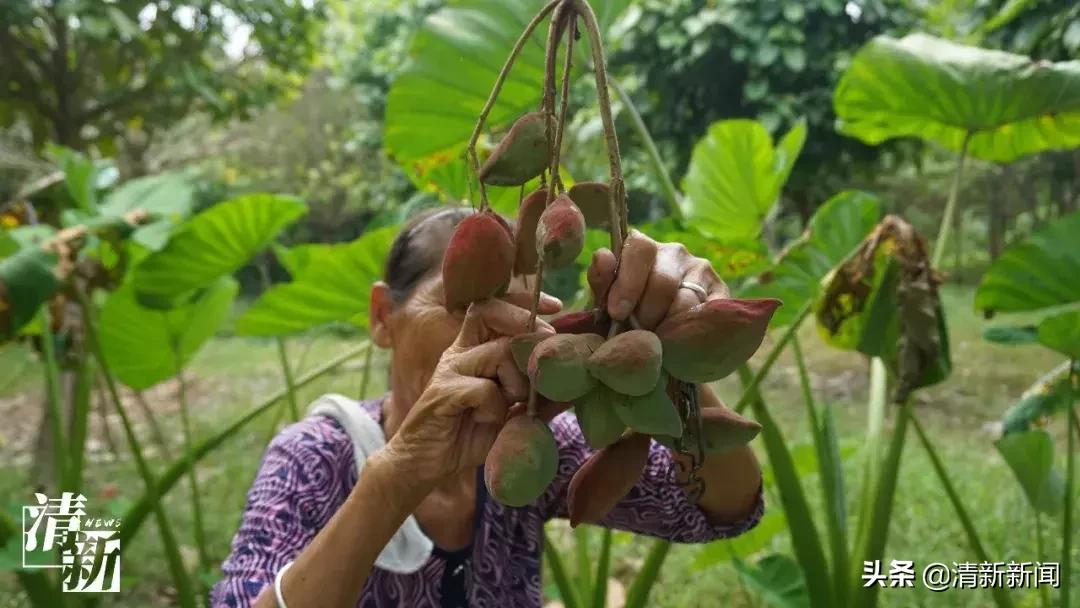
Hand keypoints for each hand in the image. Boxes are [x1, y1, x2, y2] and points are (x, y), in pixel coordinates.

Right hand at [384, 296, 557, 486]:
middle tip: (533, 382)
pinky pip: (485, 389)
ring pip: (499, 354)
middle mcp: (461, 352)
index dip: (524, 304)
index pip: (495, 310)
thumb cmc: (466, 437)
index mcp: (474, 351)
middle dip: (529, 352)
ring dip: (515, 384)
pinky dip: (495, 408)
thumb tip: (574, 390)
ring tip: (507, 406)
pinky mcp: (444, 390)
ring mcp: (451, 369)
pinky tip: (484, 420)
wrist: (424, 464)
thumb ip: (535, 399)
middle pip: (503, 328)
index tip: (555, 306)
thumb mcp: (509, 415)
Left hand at [587, 229, 728, 329]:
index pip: (640, 249)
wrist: (657, 342)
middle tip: (639, 334)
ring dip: (668, 326)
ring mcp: (701, 270)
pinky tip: (679, 339)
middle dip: (647, 314)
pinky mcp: (721, 292)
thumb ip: (601, 281)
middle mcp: (674, 252)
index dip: (628, 282)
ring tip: (658, 340)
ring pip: (686, 300)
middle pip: (663, 281)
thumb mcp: (606, 300)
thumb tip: (603, 257)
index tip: (617, 312)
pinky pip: (707, 313)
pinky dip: (691, 330)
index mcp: (642, 248)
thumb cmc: (627, 316)